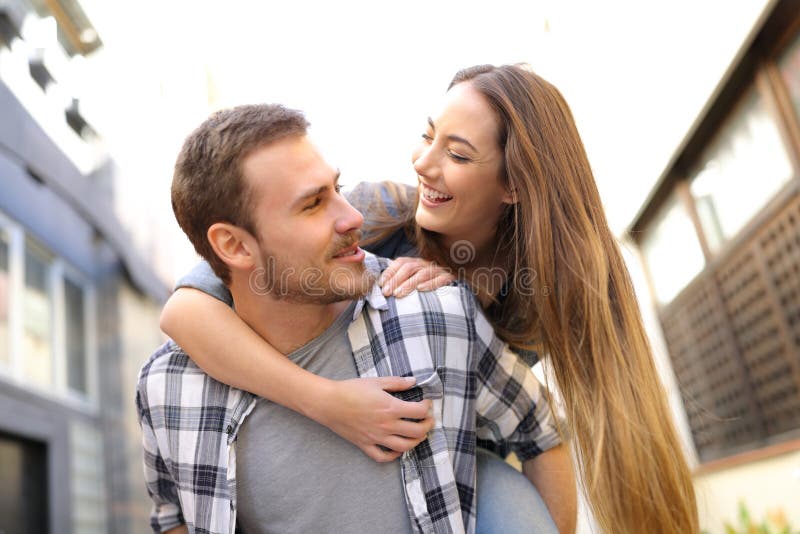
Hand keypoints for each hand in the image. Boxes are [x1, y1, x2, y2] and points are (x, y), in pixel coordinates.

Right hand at [314, 376, 434, 461]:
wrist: (329, 402)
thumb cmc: (351, 389)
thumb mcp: (376, 382)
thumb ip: (397, 382)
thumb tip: (414, 381)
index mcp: (390, 408)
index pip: (419, 412)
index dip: (427, 407)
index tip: (427, 403)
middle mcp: (386, 425)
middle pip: (416, 432)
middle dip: (427, 425)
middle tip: (429, 420)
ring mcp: (376, 437)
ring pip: (404, 447)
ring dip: (416, 441)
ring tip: (419, 435)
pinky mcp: (365, 445)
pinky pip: (383, 457)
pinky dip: (393, 455)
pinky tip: (398, 448)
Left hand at [379, 257, 454, 297]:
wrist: (454, 292)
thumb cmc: (428, 288)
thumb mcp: (413, 282)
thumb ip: (400, 281)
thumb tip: (381, 285)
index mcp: (416, 263)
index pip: (401, 262)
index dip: (390, 272)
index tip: (380, 284)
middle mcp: (426, 264)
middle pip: (409, 267)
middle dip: (396, 279)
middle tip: (386, 292)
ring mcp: (438, 271)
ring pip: (422, 273)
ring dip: (409, 284)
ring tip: (398, 294)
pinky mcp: (450, 278)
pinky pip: (440, 279)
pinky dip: (430, 283)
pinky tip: (420, 289)